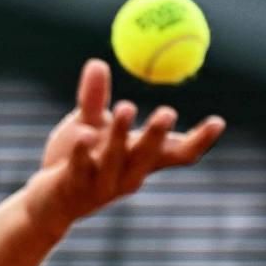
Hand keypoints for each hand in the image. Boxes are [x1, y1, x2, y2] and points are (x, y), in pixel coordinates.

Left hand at [29, 59, 225, 231]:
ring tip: (126, 107)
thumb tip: (97, 62)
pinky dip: (83, 151)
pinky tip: (84, 133)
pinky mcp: (74, 187)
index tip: (218, 121)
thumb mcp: (87, 124)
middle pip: (149, 156)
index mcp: (141, 161)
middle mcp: (128, 176)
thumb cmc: (76, 162)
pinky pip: (81, 167)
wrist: (47, 203)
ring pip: (116, 160)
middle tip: (168, 112)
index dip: (199, 141)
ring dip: (121, 134)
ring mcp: (102, 185)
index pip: (178, 154)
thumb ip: (94, 98)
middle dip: (158, 134)